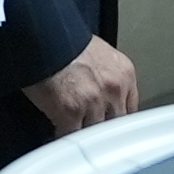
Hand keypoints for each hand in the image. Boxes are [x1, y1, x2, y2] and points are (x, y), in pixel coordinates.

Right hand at [24, 38, 138, 133]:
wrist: (42, 36)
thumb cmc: (62, 40)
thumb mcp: (97, 52)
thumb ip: (106, 75)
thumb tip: (100, 90)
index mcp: (123, 72)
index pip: (130, 108)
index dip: (116, 118)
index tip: (109, 123)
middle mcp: (114, 88)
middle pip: (115, 123)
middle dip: (102, 128)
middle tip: (91, 134)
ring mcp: (94, 102)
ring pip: (95, 132)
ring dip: (83, 134)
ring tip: (73, 137)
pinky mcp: (71, 112)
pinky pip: (72, 136)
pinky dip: (63, 137)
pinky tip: (57, 135)